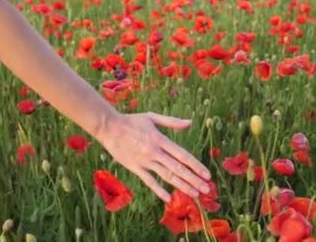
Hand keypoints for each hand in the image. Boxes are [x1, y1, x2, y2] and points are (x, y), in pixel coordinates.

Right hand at [95, 112, 210, 201]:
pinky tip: (168, 198)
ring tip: (195, 194)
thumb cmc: (131, 121)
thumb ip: (172, 122)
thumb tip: (190, 122)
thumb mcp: (152, 117)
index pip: (182, 155)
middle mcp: (154, 152)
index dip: (196, 165)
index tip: (207, 174)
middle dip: (193, 179)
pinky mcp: (135, 167)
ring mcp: (144, 161)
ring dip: (181, 186)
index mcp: (160, 139)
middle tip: (206, 189)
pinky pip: (148, 181)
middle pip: (178, 168)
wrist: (108, 127)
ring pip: (166, 176)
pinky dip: (158, 189)